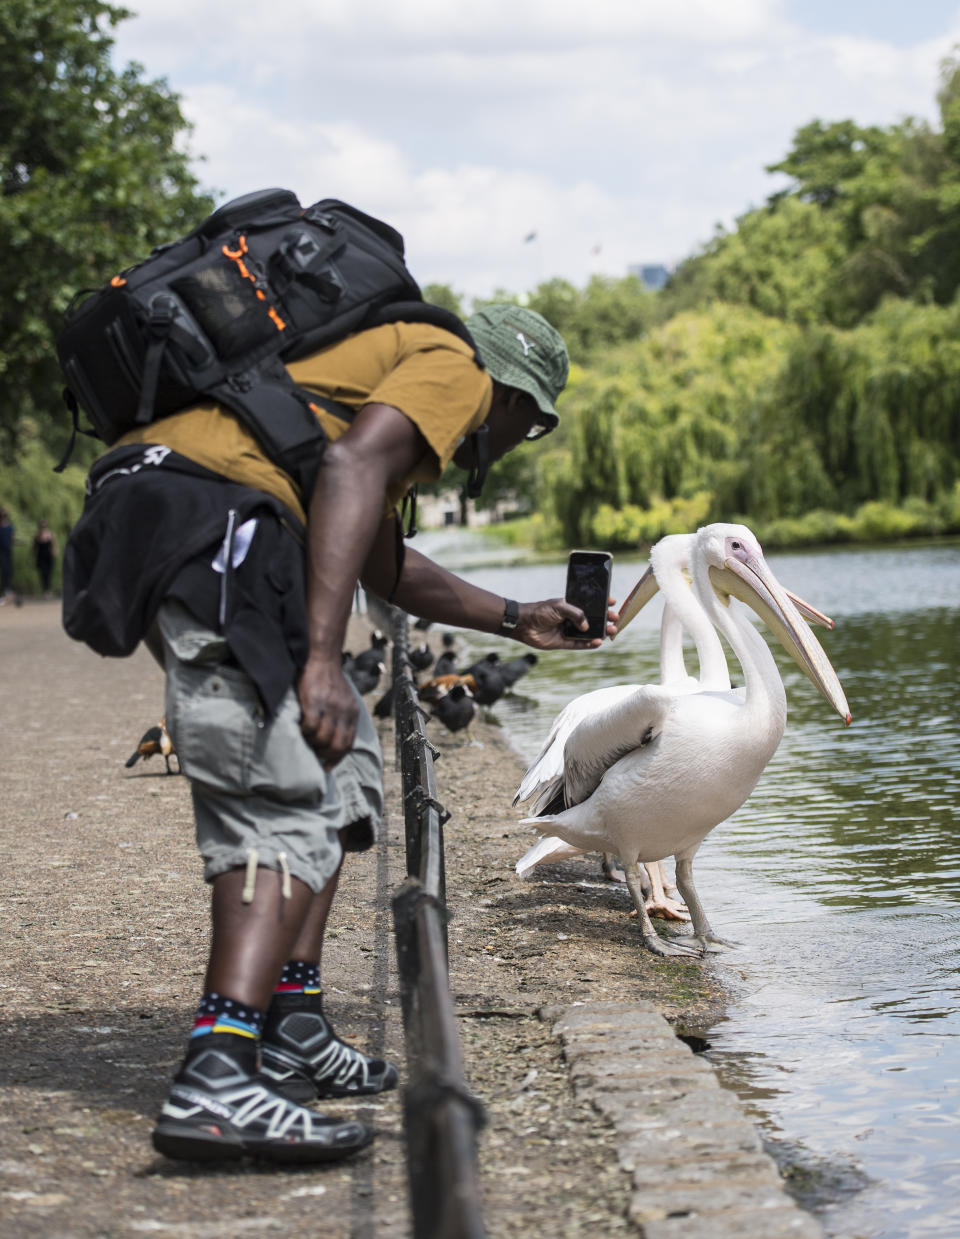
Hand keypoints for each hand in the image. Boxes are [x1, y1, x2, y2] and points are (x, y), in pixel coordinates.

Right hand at [297, 655, 358, 769]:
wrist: (322, 656)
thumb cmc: (329, 680)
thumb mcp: (344, 699)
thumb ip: (342, 716)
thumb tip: (332, 738)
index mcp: (352, 712)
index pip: (347, 743)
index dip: (336, 758)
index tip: (327, 766)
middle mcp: (343, 712)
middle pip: (336, 745)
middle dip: (324, 755)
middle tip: (313, 754)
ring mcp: (329, 707)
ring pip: (322, 738)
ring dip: (312, 744)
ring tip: (304, 740)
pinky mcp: (313, 701)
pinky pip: (309, 726)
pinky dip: (303, 732)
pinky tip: (298, 729)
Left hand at [515, 596, 618, 649]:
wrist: (524, 624)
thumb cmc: (540, 611)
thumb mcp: (560, 607)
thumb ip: (576, 614)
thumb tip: (587, 627)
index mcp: (571, 606)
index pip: (589, 605)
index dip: (601, 604)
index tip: (613, 603)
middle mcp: (571, 619)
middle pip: (592, 620)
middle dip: (605, 620)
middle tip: (615, 620)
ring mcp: (568, 631)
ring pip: (588, 634)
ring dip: (600, 633)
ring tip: (611, 632)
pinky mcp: (564, 643)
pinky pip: (580, 645)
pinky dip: (589, 644)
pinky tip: (599, 643)